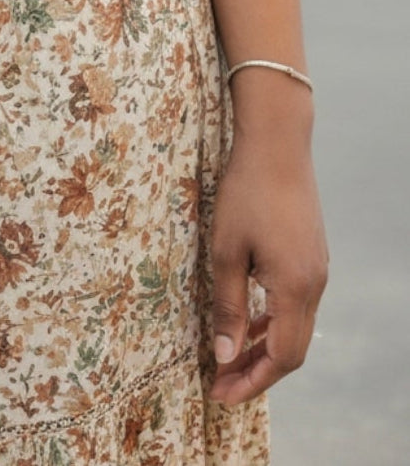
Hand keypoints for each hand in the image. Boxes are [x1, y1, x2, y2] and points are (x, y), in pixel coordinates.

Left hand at [208, 128, 327, 404]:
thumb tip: (225, 354)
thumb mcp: (226, 251)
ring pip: (295, 326)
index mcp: (295, 288)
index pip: (281, 357)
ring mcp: (317, 269)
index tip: (220, 393)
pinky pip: (296, 303)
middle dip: (257, 371)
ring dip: (265, 345)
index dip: (251, 380)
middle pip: (293, 349)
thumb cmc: (246, 192)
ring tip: (230, 356)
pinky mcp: (312, 255)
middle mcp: (314, 284)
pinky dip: (273, 319)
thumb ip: (228, 305)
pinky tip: (249, 318)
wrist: (277, 143)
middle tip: (221, 383)